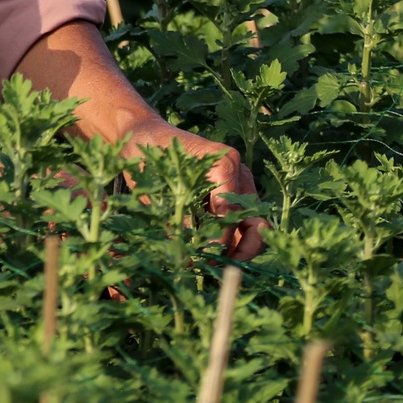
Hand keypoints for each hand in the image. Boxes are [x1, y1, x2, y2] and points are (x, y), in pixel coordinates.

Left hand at [115, 116, 266, 261]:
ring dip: (236, 251)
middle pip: (257, 221)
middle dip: (243, 250)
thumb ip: (175, 218)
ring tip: (210, 264)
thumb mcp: (156, 185)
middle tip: (218, 267)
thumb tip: (187, 256)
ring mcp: (239, 188)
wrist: (145, 136)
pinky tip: (205, 254)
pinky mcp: (231, 199)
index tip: (200, 258)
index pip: (230, 211)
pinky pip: (238, 227)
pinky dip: (227, 244)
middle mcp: (239, 176)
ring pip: (251, 228)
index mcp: (224, 163)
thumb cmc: (149, 154)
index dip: (219, 240)